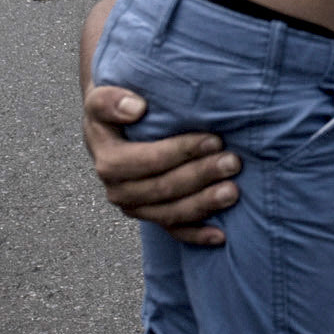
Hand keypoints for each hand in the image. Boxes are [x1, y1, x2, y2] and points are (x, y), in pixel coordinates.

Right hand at [84, 84, 238, 244]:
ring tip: (233, 191)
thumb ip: (109, 100)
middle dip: (201, 175)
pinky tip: (220, 235)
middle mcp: (119, 190)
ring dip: (204, 204)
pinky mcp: (150, 216)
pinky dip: (197, 235)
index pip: (148, 160)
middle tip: (233, 162)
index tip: (214, 140)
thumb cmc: (112, 112)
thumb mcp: (100, 99)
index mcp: (109, 162)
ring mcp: (135, 207)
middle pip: (164, 188)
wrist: (110, 132)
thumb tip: (135, 108)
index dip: (182, 152)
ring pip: (171, 213)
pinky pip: (173, 231)